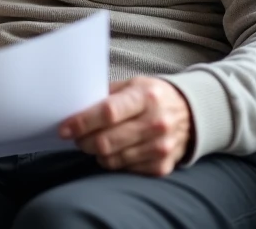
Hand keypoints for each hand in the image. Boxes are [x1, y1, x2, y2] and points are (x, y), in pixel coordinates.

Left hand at [59, 77, 192, 176]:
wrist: (191, 114)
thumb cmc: (153, 96)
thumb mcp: (133, 84)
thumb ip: (106, 95)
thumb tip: (75, 109)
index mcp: (146, 96)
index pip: (108, 113)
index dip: (82, 122)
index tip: (64, 128)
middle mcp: (156, 123)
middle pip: (106, 141)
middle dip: (83, 141)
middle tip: (76, 137)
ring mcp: (161, 147)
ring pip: (112, 159)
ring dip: (96, 153)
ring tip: (94, 142)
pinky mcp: (162, 166)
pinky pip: (124, 169)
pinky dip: (113, 161)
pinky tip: (115, 150)